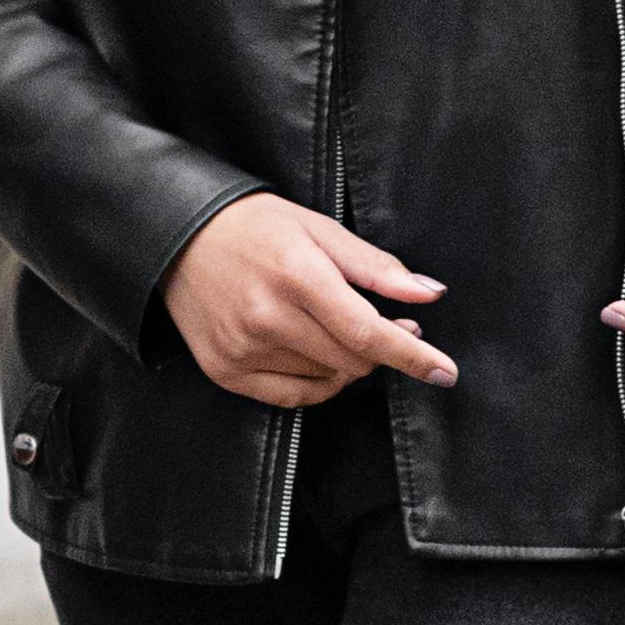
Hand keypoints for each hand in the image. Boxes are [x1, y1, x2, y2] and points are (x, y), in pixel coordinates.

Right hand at [164, 196, 456, 406]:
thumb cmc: (255, 227)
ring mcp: (243, 348)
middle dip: (382, 350)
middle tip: (390, 327)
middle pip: (352, 360)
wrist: (179, 237)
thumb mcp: (319, 229)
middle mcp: (266, 317)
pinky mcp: (226, 371)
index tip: (445, 372)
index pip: (366, 331)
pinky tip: (317, 355)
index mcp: (296, 275)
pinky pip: (293, 396)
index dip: (411, 356)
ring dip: (348, 362)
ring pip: (327, 379)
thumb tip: (428, 294)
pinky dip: (318, 382)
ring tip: (335, 327)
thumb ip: (376, 266)